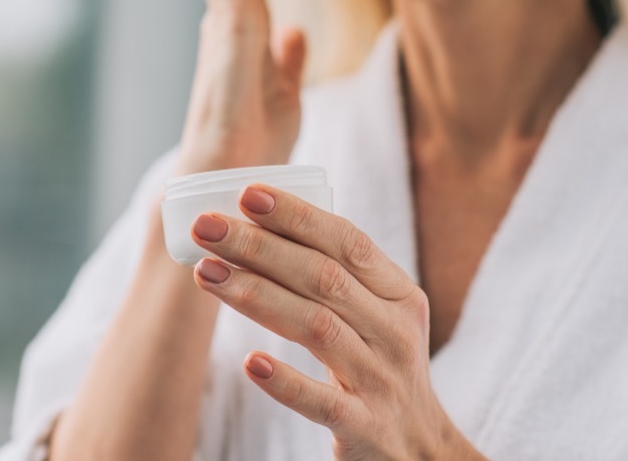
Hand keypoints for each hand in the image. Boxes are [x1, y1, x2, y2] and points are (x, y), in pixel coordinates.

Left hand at [189, 186, 484, 459]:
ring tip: (206, 273)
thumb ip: (342, 279)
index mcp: (400, 296)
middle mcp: (394, 332)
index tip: (246, 193)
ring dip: (256, 295)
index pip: (349, 242)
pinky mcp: (364, 425)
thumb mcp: (380, 318)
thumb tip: (262, 228)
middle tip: (206, 228)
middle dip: (259, 247)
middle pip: (323, 277)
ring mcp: (381, 379)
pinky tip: (249, 362)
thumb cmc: (382, 370)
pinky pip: (321, 400)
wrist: (421, 452)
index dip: (298, 216)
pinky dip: (285, 380)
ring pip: (316, 327)